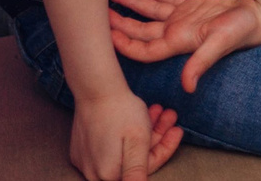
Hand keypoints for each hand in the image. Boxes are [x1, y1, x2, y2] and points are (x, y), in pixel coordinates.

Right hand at [68, 87, 182, 180]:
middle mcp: (94, 173)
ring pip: (124, 149)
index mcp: (109, 174)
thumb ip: (138, 170)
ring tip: (158, 111)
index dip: (166, 149)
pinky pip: (109, 146)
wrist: (94, 89)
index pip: (146, 168)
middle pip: (135, 158)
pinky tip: (141, 115)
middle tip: (169, 115)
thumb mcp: (137, 142)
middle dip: (156, 136)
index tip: (178, 130)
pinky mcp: (81, 149)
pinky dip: (127, 133)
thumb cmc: (120, 113)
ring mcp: (86, 161)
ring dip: (145, 131)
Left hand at [108, 0, 260, 92]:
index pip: (143, 48)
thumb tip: (187, 87)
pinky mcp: (193, 5)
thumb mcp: (220, 44)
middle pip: (141, 30)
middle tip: (102, 13)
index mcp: (178, 42)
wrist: (259, 14)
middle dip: (121, 22)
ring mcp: (183, 18)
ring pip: (150, 12)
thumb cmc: (241, 31)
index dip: (124, 44)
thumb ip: (201, 63)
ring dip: (132, 4)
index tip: (106, 34)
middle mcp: (176, 31)